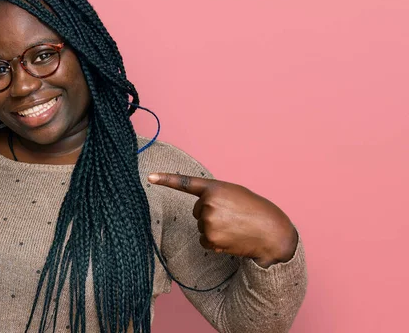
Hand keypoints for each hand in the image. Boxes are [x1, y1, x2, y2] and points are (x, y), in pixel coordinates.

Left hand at [148, 173, 297, 267]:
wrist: (271, 232)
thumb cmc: (255, 210)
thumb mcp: (234, 193)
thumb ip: (215, 195)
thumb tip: (202, 208)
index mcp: (214, 187)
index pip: (185, 183)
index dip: (166, 179)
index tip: (150, 177)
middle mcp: (208, 203)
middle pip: (197, 211)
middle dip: (211, 214)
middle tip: (232, 216)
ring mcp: (208, 221)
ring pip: (201, 227)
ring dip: (214, 229)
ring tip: (234, 227)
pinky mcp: (211, 238)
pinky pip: (204, 241)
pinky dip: (215, 242)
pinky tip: (231, 238)